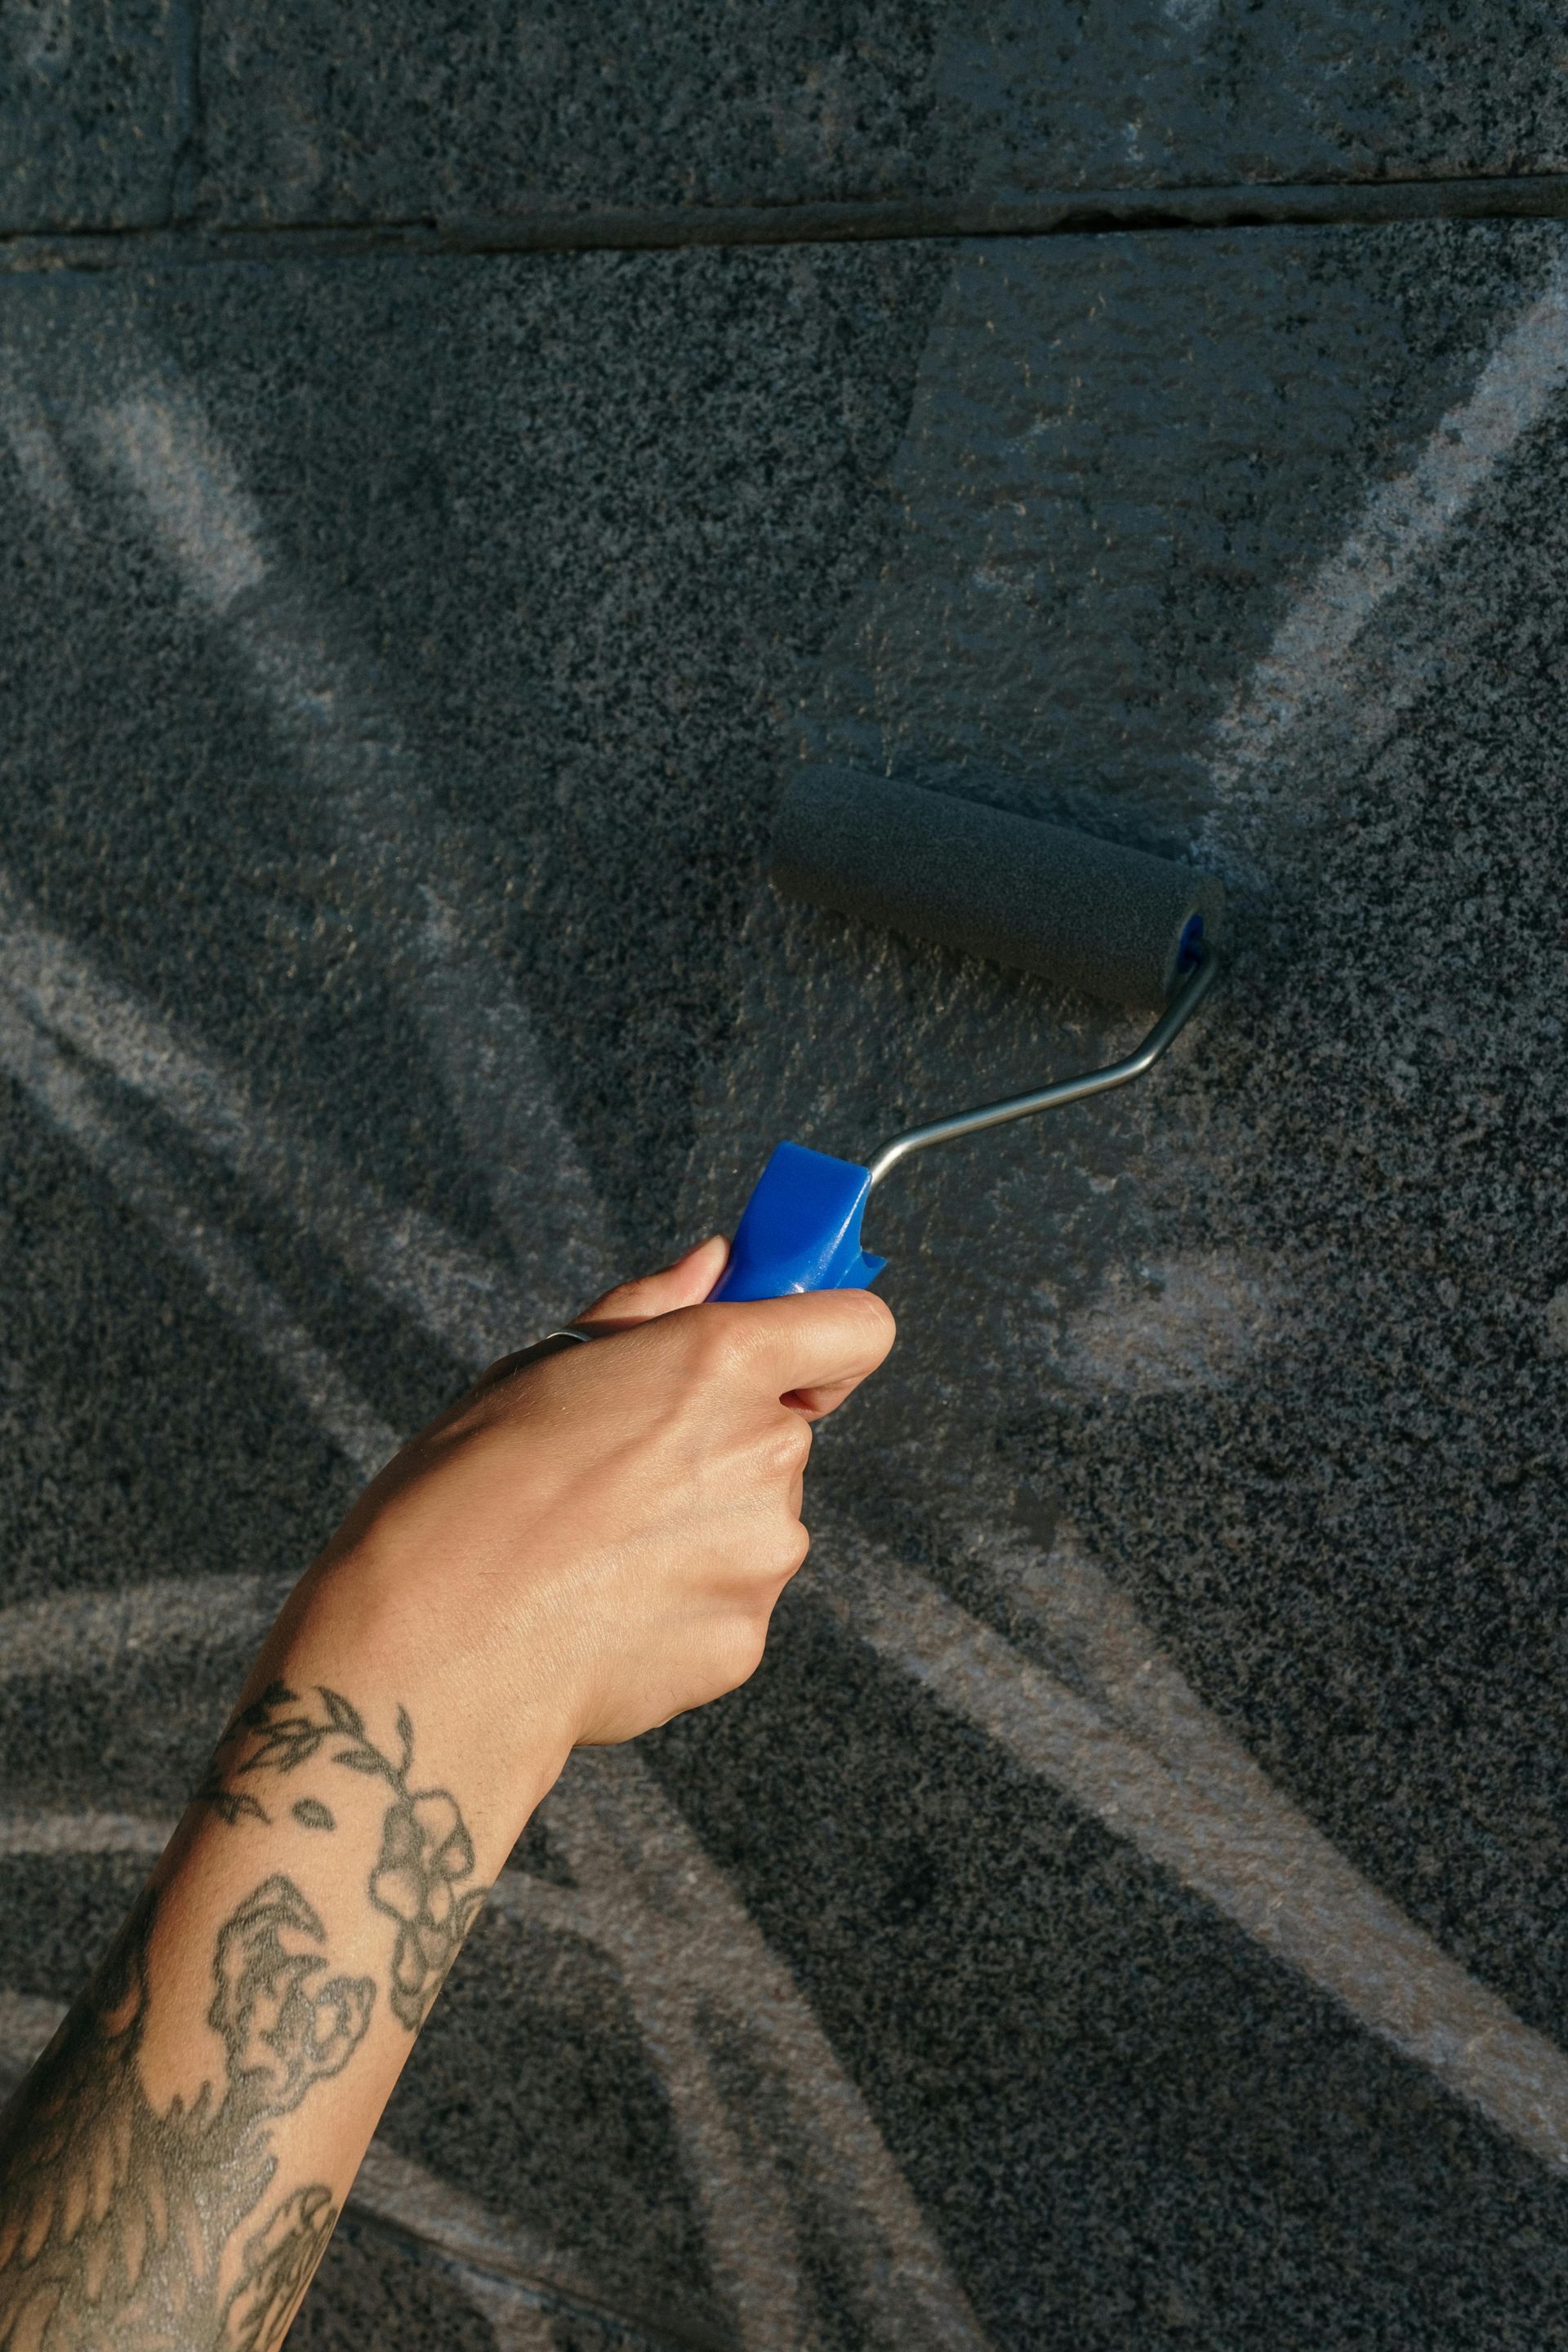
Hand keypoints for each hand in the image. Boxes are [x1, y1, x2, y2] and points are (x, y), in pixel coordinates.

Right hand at [275, 1240, 895, 1829]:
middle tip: (617, 1472)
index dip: (822, 1337)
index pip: (857, 1327)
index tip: (778, 1354)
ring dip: (700, 1528)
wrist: (434, 1650)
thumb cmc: (466, 1491)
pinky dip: (681, 1603)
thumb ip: (650, 1309)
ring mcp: (763, 1556)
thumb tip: (717, 1263)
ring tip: (594, 1551)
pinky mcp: (743, 1641)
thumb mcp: (540, 1367)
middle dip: (722, 1442)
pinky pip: (729, 1603)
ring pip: (756, 1522)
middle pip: (784, 1433)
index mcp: (722, 1362)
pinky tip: (601, 1608)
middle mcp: (766, 1454)